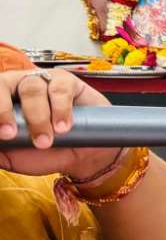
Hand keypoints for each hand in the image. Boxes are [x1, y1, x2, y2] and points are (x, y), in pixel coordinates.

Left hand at [0, 70, 119, 181]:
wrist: (84, 157)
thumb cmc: (47, 153)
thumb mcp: (16, 158)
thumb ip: (0, 151)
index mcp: (3, 100)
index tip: (1, 134)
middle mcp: (19, 86)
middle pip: (3, 86)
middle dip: (4, 111)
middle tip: (11, 135)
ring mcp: (44, 82)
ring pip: (33, 88)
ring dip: (37, 117)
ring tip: (46, 141)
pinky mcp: (68, 83)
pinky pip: (60, 89)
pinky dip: (60, 109)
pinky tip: (62, 127)